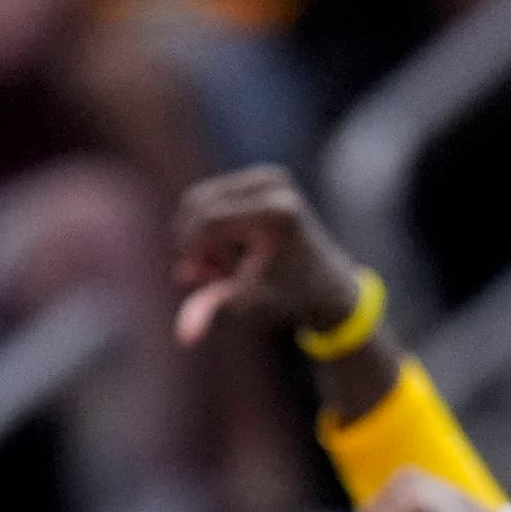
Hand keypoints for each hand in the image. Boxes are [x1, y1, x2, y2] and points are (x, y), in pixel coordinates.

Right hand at [172, 164, 366, 345]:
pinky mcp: (263, 174)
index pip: (207, 218)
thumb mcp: (249, 304)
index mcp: (276, 212)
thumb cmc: (288, 298)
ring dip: (199, 235)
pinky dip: (209, 225)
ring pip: (199, 199)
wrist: (327, 283)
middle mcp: (274, 183)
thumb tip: (183, 337)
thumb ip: (213, 308)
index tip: (195, 277)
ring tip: (225, 265)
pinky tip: (230, 250)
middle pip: (197, 202)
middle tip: (208, 273)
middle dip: (192, 241)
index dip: (190, 248)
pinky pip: (211, 195)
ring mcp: (269, 174)